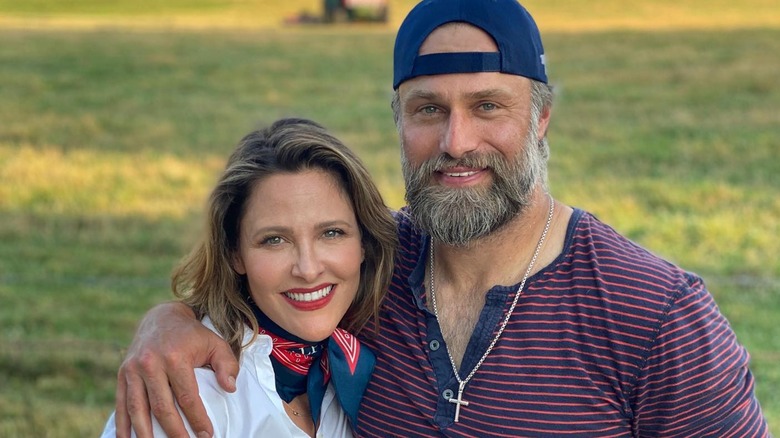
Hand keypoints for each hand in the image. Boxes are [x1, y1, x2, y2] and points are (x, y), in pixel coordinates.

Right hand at [114, 302, 238, 437]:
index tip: (206, 435)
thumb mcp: (215, 343)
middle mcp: (151, 363)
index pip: (187, 397)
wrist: (162, 317)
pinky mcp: (122, 374)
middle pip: (162, 407)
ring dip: (145, 434)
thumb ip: (226, 365)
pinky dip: (123, 425)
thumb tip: (230, 388)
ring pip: (138, 409)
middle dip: (175, 432)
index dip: (197, 419)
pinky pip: (121, 403)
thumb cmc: (192, 335)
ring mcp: (133, 369)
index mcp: (175, 357)